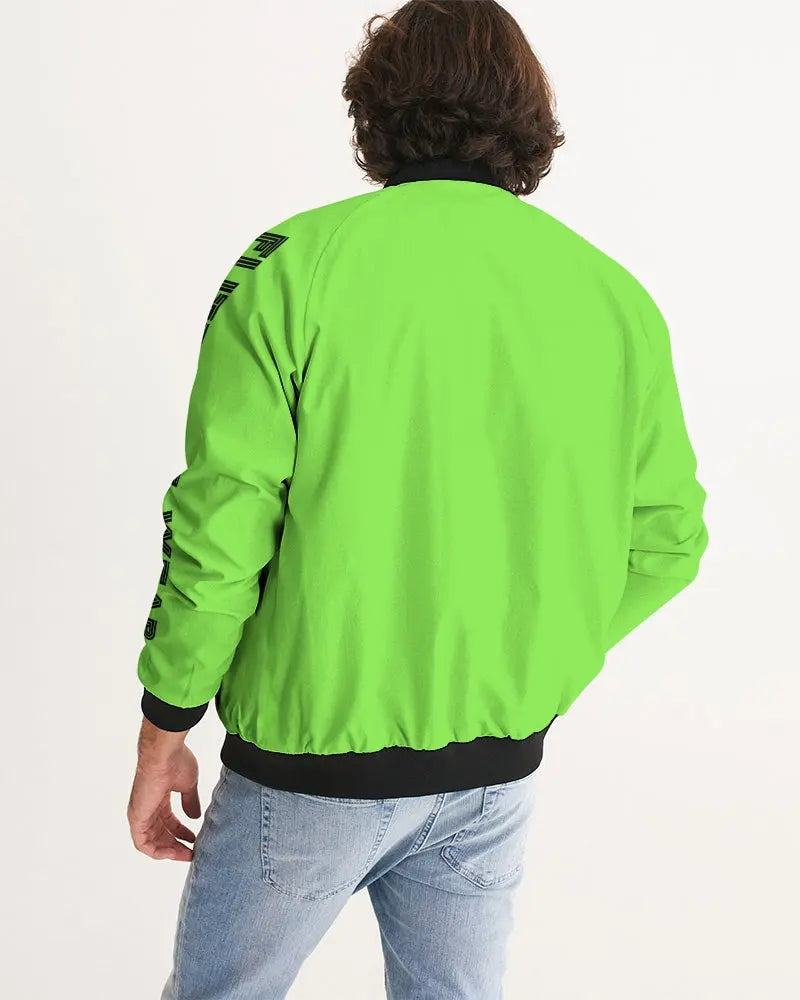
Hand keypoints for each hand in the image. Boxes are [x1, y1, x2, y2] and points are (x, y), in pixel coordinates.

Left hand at [127, 719, 201, 860]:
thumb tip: (195, 816)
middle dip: (176, 845)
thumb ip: (190, 802)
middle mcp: (147, 807)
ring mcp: (140, 813)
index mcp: (158, 797)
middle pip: (159, 834)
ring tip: (186, 855)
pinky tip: (172, 852)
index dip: (181, 832)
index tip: (194, 840)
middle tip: (191, 852)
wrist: (164, 754)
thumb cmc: (175, 762)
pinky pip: (143, 843)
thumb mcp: (188, 785)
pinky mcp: (136, 818)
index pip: (168, 821)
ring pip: (151, 842)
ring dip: (168, 851)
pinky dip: (156, 851)